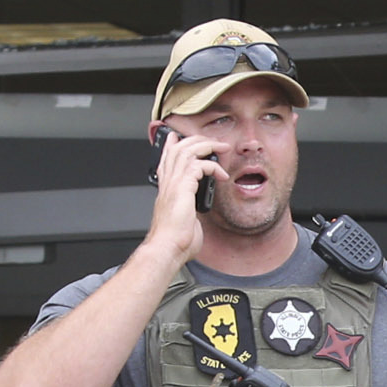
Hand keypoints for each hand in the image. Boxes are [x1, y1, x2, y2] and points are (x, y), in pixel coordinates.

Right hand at [145, 127, 222, 264]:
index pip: (165, 160)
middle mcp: (168, 184)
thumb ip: (188, 215)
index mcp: (166, 191)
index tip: (175, 137)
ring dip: (207, 146)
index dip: (170, 146)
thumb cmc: (175, 241)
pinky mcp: (183, 188)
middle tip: (213, 141)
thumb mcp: (183, 223)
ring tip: (221, 148)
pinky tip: (221, 175)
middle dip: (196, 140)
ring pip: (187, 151)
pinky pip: (199, 166)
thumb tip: (194, 219)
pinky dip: (213, 166)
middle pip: (177, 150)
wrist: (167, 249)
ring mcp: (173, 185)